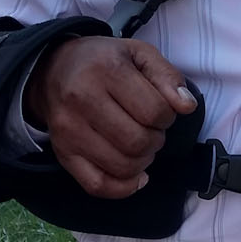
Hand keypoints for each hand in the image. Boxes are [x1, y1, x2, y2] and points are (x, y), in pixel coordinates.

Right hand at [24, 36, 198, 198]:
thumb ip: (167, 75)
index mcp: (106, 70)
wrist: (53, 70)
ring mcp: (69, 131)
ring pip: (122, 167)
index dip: (168, 116)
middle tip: (151, 129)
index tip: (161, 111)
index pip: (155, 111)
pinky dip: (123, 187)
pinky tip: (135, 175)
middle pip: (138, 142)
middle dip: (156, 140)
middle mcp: (82, 100)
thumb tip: (187, 106)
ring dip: (143, 162)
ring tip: (140, 145)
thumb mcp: (139, 53)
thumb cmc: (102, 62)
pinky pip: (98, 185)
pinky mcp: (63, 153)